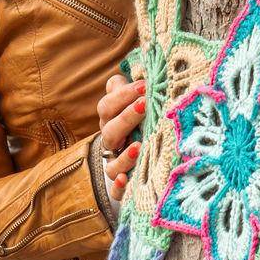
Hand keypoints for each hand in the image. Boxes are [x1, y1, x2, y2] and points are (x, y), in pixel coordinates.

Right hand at [97, 73, 146, 202]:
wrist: (151, 157)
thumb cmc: (147, 120)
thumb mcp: (142, 101)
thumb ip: (139, 86)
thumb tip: (147, 69)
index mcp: (113, 120)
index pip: (108, 106)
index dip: (122, 95)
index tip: (144, 86)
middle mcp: (112, 141)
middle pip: (109, 130)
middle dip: (125, 117)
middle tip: (144, 105)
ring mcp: (116, 163)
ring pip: (111, 162)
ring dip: (123, 155)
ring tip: (139, 146)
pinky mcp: (126, 185)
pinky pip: (116, 190)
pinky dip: (119, 186)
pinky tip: (126, 179)